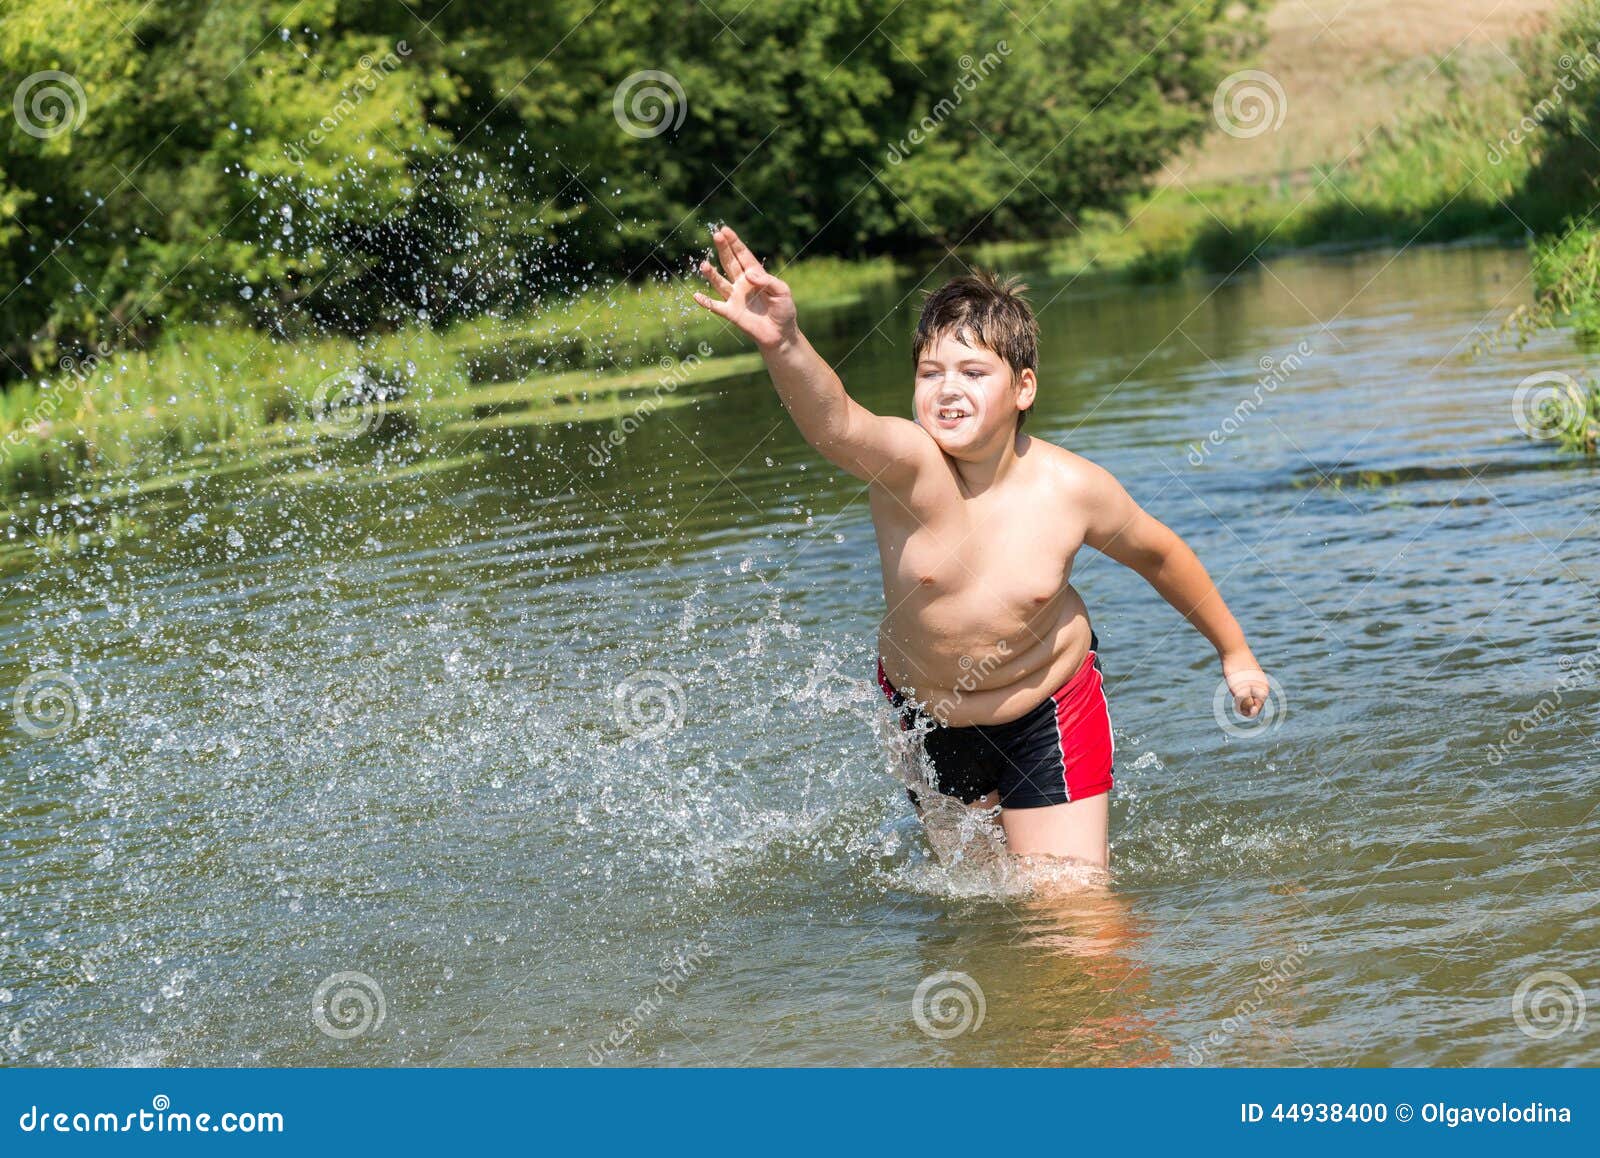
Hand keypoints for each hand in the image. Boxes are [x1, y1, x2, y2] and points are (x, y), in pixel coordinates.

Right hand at [693, 225, 797, 349]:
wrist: (780, 334)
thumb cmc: (784, 311)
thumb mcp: (782, 292)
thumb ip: (767, 281)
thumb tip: (748, 275)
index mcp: (756, 275)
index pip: (743, 255)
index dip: (734, 243)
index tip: (725, 230)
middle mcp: (742, 283)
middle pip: (729, 263)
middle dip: (723, 249)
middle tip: (716, 235)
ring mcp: (735, 298)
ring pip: (720, 282)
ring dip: (711, 274)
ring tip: (704, 265)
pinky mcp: (731, 313)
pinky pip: (715, 306)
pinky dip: (706, 302)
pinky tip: (696, 296)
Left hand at [1222, 650, 1270, 718]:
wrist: (1233, 650)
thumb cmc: (1237, 672)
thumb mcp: (1240, 692)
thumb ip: (1246, 704)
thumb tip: (1252, 712)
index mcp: (1263, 691)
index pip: (1255, 710)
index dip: (1244, 711)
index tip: (1234, 703)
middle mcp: (1262, 686)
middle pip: (1254, 703)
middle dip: (1243, 703)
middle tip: (1234, 694)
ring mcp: (1257, 679)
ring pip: (1249, 694)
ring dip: (1241, 696)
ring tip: (1234, 686)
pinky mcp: (1251, 673)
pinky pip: (1247, 686)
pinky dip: (1240, 688)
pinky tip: (1235, 680)